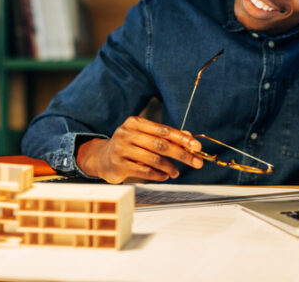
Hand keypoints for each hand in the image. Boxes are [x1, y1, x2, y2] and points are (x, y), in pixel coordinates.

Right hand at [76, 116, 203, 183]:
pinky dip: (158, 174)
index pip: (164, 130)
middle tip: (196, 162)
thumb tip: (190, 139)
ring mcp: (121, 149)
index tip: (197, 146)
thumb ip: (166, 136)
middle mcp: (127, 133)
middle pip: (161, 144)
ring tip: (177, 172)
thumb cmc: (130, 145)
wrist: (102, 158)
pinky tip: (165, 176)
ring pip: (153, 159)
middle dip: (182, 154)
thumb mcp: (145, 136)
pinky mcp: (118, 165)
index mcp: (135, 122)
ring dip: (170, 167)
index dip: (182, 138)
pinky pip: (144, 171)